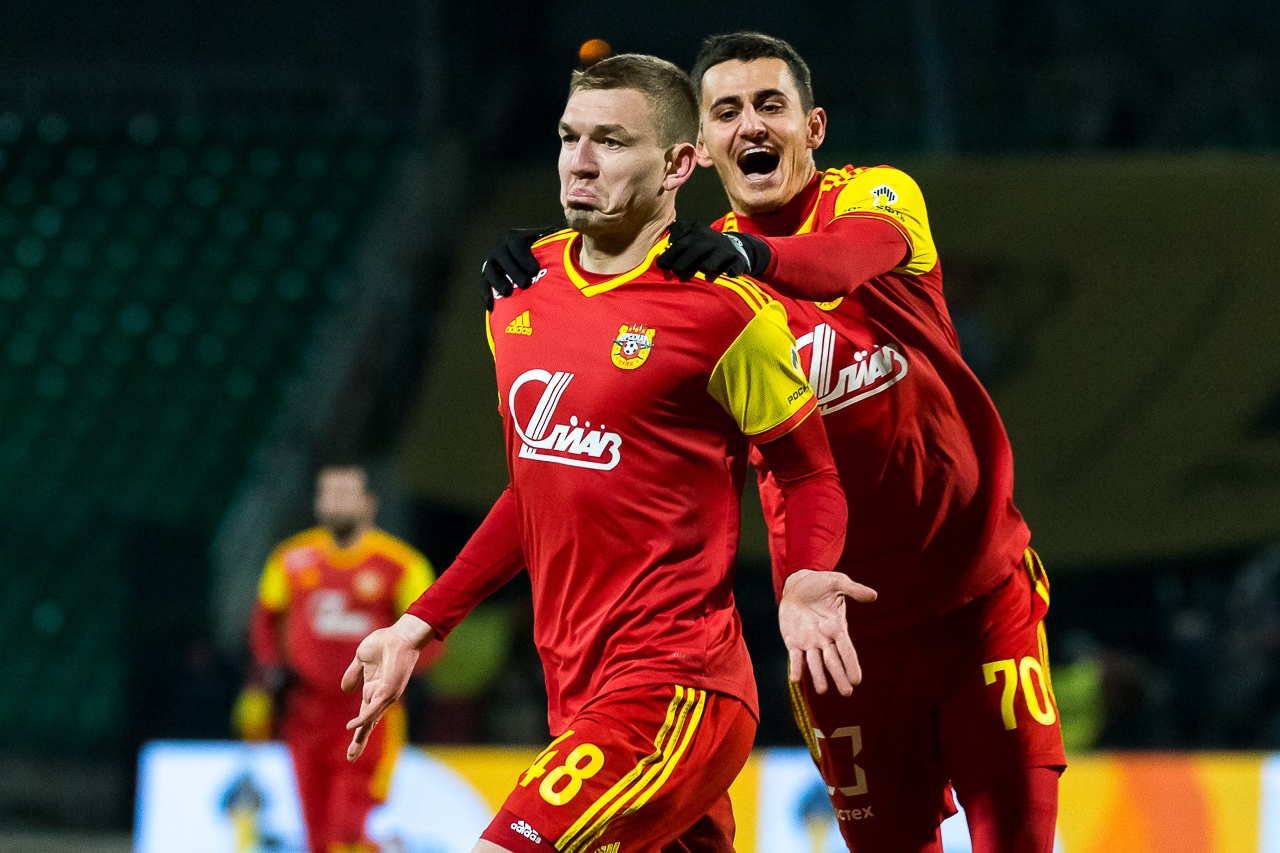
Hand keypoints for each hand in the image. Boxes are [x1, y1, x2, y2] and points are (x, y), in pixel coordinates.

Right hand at [341, 615, 434, 760]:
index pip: (364, 714)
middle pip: (368, 724)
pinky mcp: (388, 692)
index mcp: (373, 689)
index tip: (352, 745)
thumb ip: (353, 674)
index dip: (358, 729)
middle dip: (360, 741)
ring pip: (370, 721)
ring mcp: (385, 696)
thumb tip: (345, 690)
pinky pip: (372, 708)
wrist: (400, 636)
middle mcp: (380, 696)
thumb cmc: (384, 643)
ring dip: (360, 737)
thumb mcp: (361, 659)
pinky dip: (362, 718)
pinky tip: (352, 726)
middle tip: (350, 758)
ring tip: (352, 754)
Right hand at [480, 227, 556, 310]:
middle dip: (514, 271)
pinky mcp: (485, 277)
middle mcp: (500, 248)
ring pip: (490, 270)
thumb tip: (576, 231)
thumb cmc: (542, 252)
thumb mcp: (548, 241)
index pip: (516, 244)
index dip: (524, 257)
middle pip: (502, 258)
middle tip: (526, 284)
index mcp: (514, 237)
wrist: (524, 262)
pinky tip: (492, 306)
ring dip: (497, 281)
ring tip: (508, 293)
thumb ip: (558, 237)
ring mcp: (491, 262)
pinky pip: (483, 285)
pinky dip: (486, 294)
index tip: (535, 269)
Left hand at [655, 220, 771, 280]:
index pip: (682, 243)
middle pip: (697, 249)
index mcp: (698, 235)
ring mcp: (725, 251)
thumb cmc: (707, 247)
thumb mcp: (693, 236)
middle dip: (686, 259)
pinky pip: (736, 264)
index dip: (671, 253)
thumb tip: (664, 245)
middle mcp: (711, 241)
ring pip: (717, 255)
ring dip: (710, 262)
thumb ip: (679, 235)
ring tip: (703, 269)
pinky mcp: (738, 260)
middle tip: (677, 271)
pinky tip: (729, 274)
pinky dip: (733, 269)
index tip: (660, 265)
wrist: (737, 247)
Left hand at [778, 569, 876, 695]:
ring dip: (818, 677)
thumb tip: (873, 595)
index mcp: (837, 627)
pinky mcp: (793, 641)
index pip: (846, 649)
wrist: (797, 585)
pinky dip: (796, 669)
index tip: (857, 680)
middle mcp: (825, 638)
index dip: (851, 664)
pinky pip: (795, 658)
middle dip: (839, 676)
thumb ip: (853, 590)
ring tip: (822, 691)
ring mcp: (809, 642)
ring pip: (815, 663)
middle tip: (846, 693)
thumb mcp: (837, 582)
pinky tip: (795, 680)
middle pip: (833, 660)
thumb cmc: (820, 584)